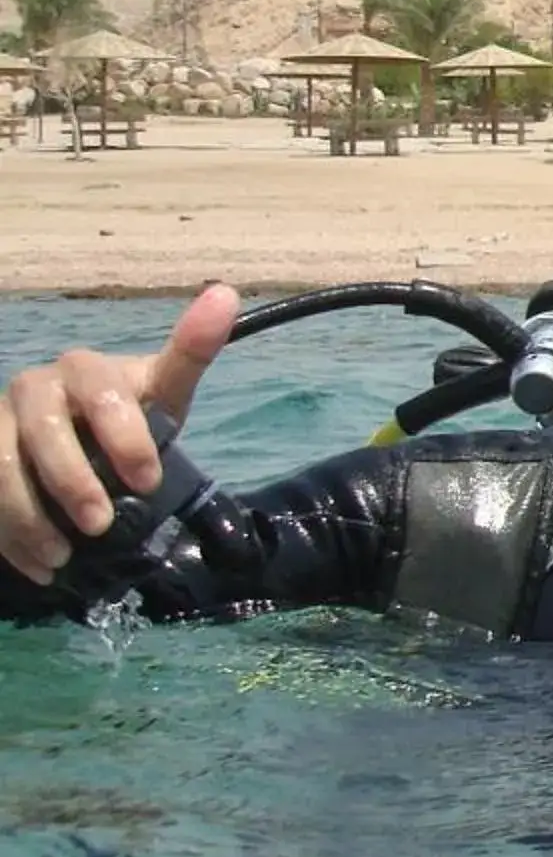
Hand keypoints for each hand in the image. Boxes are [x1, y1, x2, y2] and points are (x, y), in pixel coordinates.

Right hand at [0, 283, 236, 581]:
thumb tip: (225, 291)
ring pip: (1, 466)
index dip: (125, 436)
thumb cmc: (129, 417)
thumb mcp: (163, 393)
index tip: (148, 482)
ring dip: (31, 518)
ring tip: (65, 555)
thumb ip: (191, 351)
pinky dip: (11, 537)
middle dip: (73, 481)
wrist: (81, 445)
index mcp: (86, 369)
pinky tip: (41, 565)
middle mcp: (34, 386)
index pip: (102, 392)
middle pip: (43, 429)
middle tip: (100, 525)